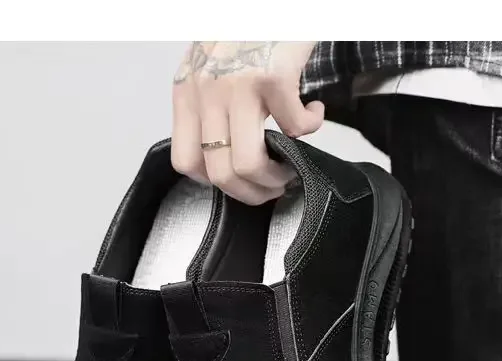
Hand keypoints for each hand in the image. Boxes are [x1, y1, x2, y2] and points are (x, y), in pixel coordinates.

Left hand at [171, 41, 323, 204]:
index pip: (186, 162)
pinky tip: (314, 112)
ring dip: (278, 176)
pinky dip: (313, 127)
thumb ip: (210, 104)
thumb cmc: (248, 27)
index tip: (240, 182)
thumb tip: (224, 152)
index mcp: (187, 92)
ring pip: (249, 163)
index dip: (216, 184)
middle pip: (219, 174)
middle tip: (274, 186)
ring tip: (293, 165)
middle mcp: (205, 92)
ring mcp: (237, 85)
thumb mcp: (212, 65)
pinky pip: (296, 128)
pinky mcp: (273, 77)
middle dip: (253, 193)